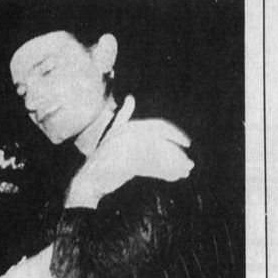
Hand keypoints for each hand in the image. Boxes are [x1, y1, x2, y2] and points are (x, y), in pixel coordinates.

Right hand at [66, 97, 193, 206]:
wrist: (89, 180)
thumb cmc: (102, 157)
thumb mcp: (113, 133)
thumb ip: (122, 116)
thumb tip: (130, 97)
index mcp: (127, 127)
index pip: (159, 126)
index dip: (175, 134)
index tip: (187, 144)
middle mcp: (127, 135)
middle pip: (161, 144)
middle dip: (177, 155)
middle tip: (189, 164)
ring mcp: (126, 150)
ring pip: (159, 158)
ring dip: (174, 166)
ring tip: (185, 172)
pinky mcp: (125, 164)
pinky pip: (152, 168)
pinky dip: (165, 173)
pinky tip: (174, 177)